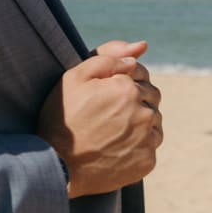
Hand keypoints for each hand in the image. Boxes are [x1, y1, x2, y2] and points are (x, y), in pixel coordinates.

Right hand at [37, 39, 162, 198]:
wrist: (58, 164)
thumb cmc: (62, 118)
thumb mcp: (74, 77)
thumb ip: (108, 56)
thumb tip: (141, 48)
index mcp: (127, 87)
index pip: (140, 72)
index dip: (123, 79)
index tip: (105, 93)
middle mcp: (143, 111)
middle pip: (151, 96)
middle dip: (134, 98)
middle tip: (107, 112)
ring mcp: (147, 138)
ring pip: (153, 121)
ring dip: (139, 121)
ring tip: (112, 130)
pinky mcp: (147, 161)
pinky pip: (150, 146)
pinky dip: (138, 145)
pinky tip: (116, 147)